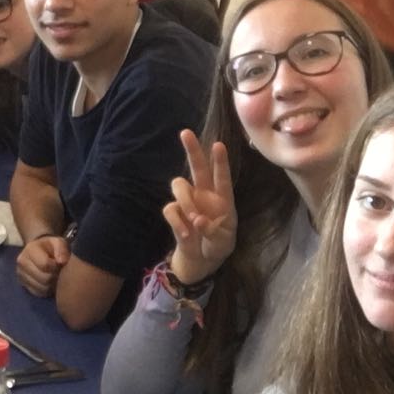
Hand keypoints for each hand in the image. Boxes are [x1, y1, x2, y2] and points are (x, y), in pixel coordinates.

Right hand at [16, 234, 70, 297]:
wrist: (39, 249)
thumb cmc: (50, 246)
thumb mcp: (58, 242)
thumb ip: (62, 249)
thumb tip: (61, 262)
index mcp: (30, 250)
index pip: (45, 264)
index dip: (56, 267)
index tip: (59, 264)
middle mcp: (22, 262)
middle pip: (44, 278)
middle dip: (55, 276)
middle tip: (58, 272)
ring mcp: (21, 274)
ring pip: (42, 288)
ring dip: (51, 285)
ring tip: (54, 276)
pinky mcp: (23, 284)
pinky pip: (38, 293)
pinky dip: (46, 290)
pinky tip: (48, 282)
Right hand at [162, 130, 236, 285]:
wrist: (202, 260)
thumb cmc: (218, 246)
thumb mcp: (223, 242)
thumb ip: (213, 231)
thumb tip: (198, 220)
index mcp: (222, 198)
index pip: (221, 177)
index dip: (220, 162)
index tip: (218, 145)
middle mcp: (204, 194)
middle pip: (197, 167)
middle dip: (192, 150)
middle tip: (185, 132)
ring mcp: (188, 202)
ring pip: (179, 185)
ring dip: (185, 201)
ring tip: (194, 221)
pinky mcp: (175, 213)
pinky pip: (170, 209)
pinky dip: (177, 222)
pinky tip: (185, 234)